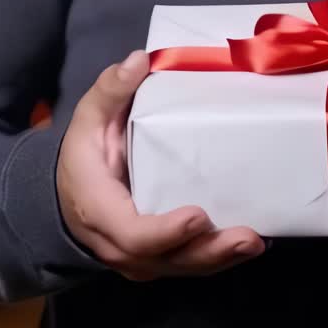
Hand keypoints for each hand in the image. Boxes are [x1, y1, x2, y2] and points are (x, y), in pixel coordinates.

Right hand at [57, 50, 266, 281]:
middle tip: (247, 237)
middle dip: (207, 252)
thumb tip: (138, 61)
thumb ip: (110, 89)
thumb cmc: (85, 151)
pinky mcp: (158, 256)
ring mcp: (140, 256)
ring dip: (219, 259)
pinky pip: (186, 263)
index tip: (199, 216)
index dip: (165, 233)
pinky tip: (249, 245)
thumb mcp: (89, 116)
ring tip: (256, 243)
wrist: (70, 191)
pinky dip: (217, 259)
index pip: (132, 234)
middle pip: (165, 260)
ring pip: (180, 267)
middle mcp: (119, 243)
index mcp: (100, 208)